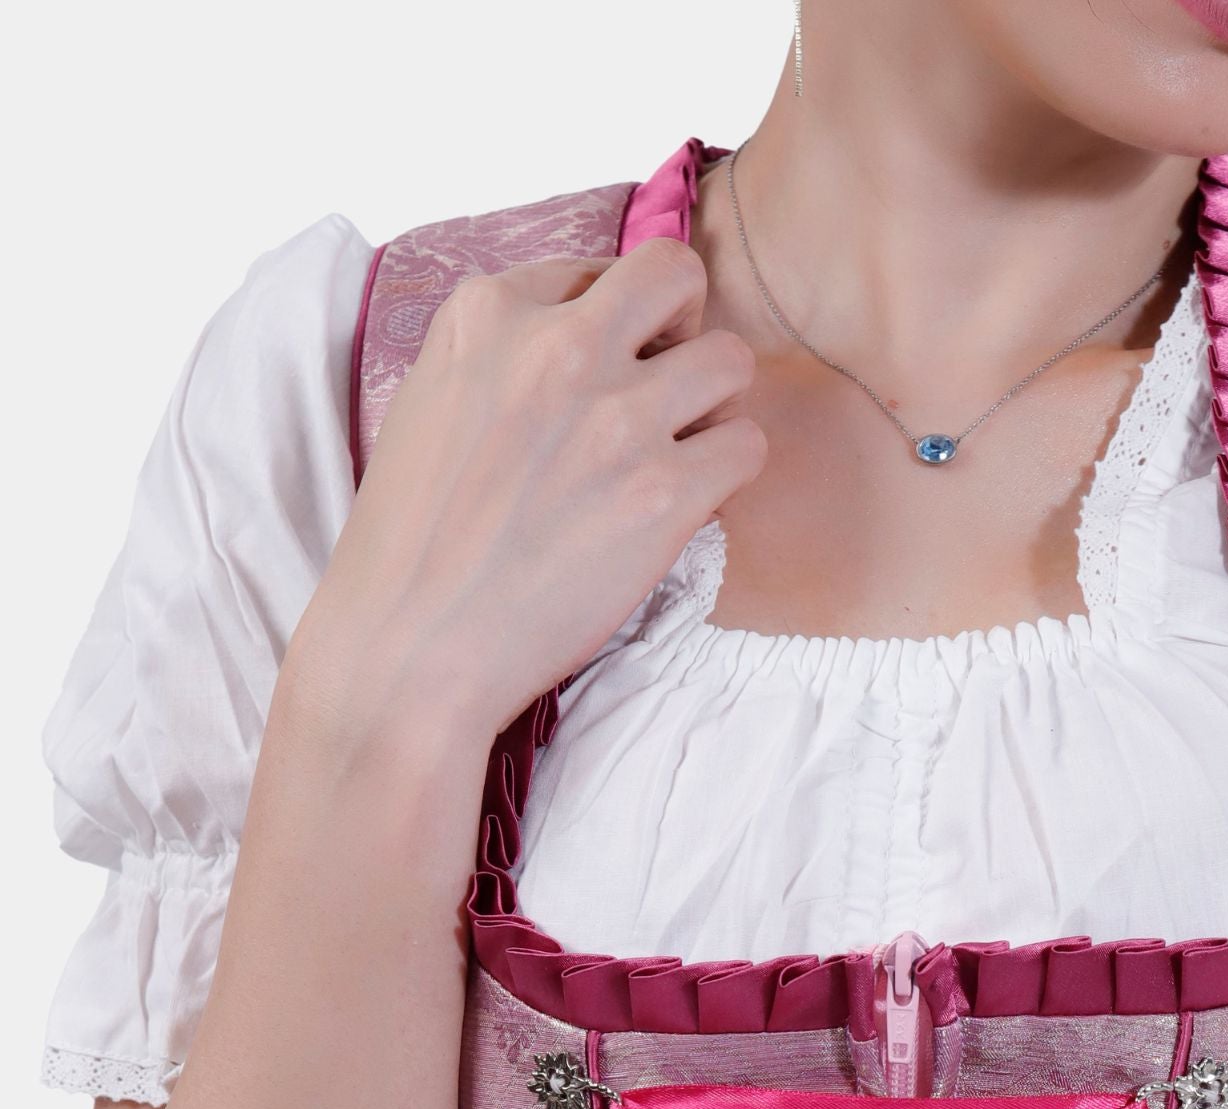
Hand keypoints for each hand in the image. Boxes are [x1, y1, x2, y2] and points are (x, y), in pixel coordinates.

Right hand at [296, 241, 765, 740]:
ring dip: (715, 405)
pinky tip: (686, 506)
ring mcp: (618, 416)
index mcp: (487, 312)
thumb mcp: (428, 403)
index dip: (609, 324)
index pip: (592, 270)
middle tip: (663, 388)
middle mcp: (558, 346)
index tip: (598, 376)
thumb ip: (498, 358)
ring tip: (677, 454)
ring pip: (731, 358)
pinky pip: (747, 446)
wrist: (410, 647)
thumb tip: (567, 343)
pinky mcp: (665, 492)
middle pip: (675, 276)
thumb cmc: (410, 545)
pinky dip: (728, 476)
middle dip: (682, 325)